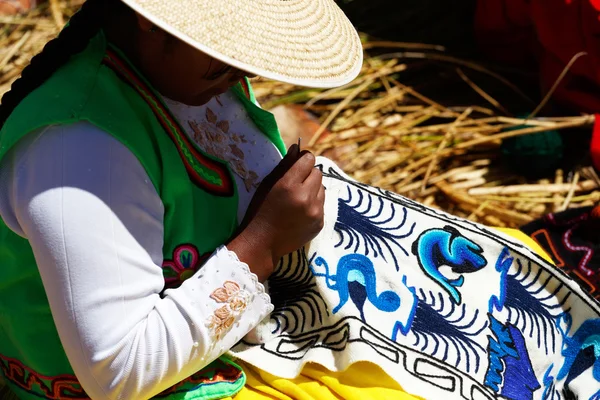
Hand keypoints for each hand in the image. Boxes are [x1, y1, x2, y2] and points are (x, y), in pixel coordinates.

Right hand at [228, 144, 324, 280]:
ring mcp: (315, 212)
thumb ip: (284, 165)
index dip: (303, 159)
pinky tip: (300, 211)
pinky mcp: (320, 223)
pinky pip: (322, 204)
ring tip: (298, 198)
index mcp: (289, 185)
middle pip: (318, 172)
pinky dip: (314, 204)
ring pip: (322, 188)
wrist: (263, 242)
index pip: (308, 159)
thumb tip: (297, 147)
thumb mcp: (267, 184)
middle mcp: (305, 197)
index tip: (298, 164)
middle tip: (296, 183)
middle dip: (308, 174)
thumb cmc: (260, 210)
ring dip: (313, 189)